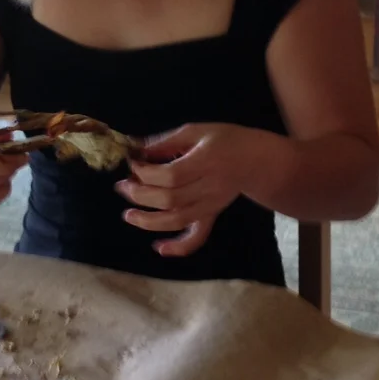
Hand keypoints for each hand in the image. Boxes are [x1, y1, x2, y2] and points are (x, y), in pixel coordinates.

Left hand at [116, 123, 253, 256]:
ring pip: (178, 221)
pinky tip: (159, 248)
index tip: (133, 164)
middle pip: (170, 199)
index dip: (146, 173)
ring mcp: (211, 205)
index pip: (171, 175)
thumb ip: (165, 142)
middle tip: (124, 186)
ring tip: (129, 215)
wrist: (254, 159)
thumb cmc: (224, 140)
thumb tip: (135, 151)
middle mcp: (209, 187)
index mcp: (206, 162)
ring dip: (149, 221)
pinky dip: (178, 247)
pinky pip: (198, 237)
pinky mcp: (212, 214)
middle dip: (140, 195)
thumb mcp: (196, 131)